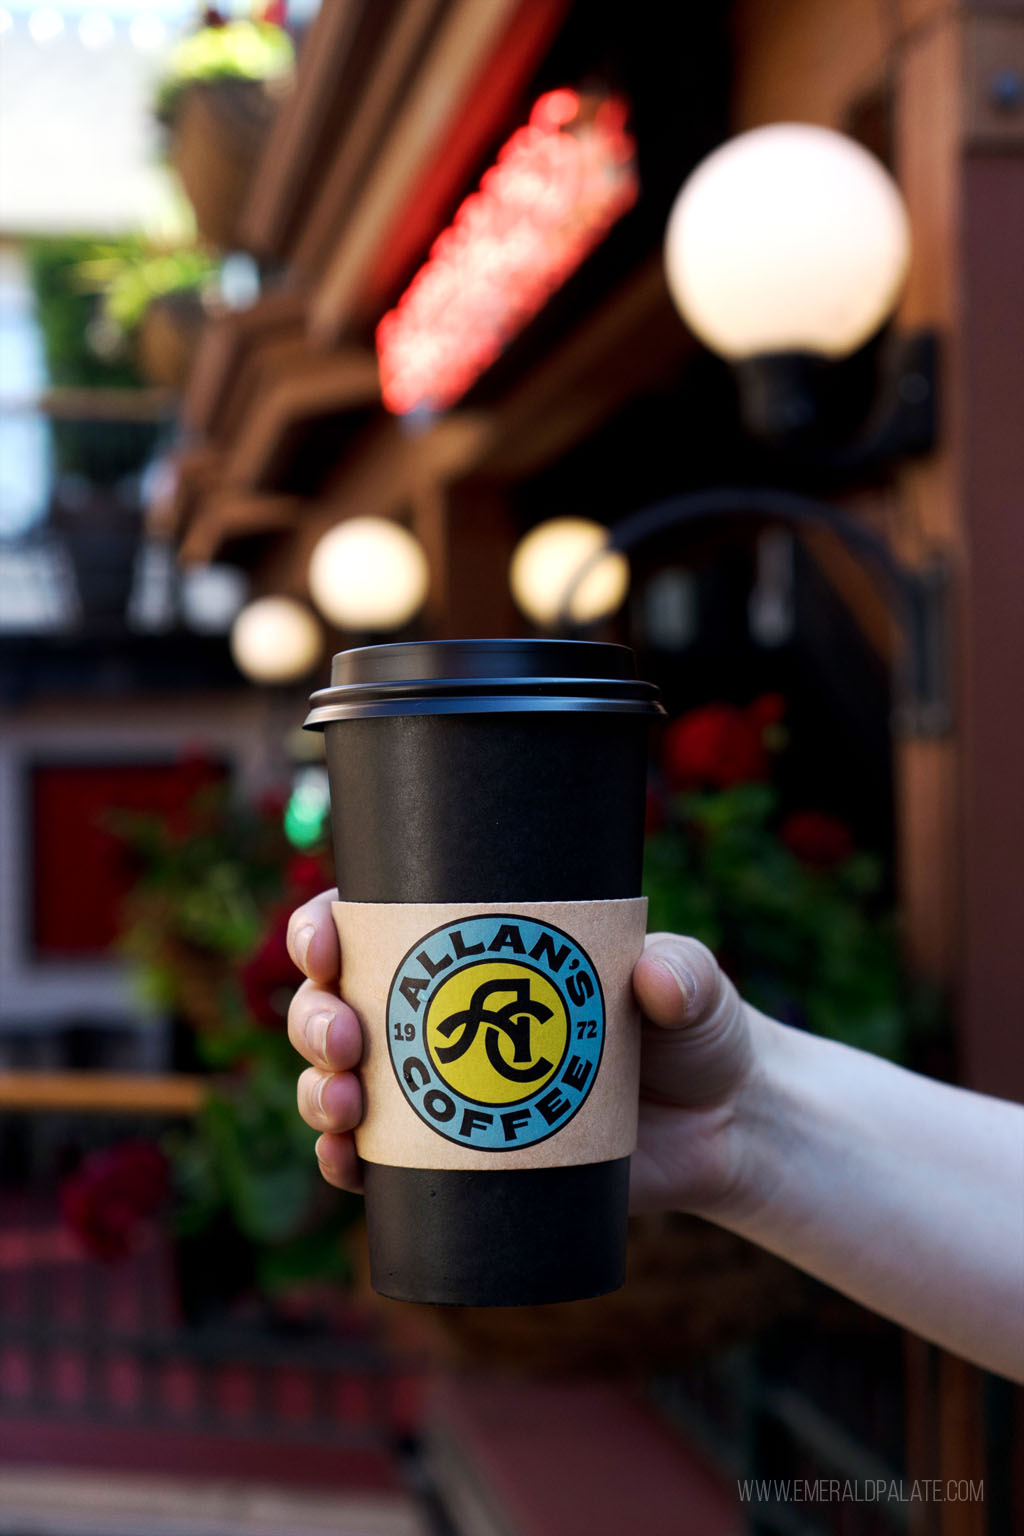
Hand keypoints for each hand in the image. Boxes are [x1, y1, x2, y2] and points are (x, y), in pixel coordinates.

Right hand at [286, 892, 763, 1217]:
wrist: (719, 1132)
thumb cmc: (696, 1034)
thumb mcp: (697, 989)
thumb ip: (687, 975)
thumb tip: (655, 978)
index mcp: (478, 948)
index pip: (374, 922)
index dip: (324, 927)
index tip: (324, 941)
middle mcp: (442, 1014)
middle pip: (336, 1003)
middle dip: (313, 1017)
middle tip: (342, 1039)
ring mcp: (443, 1089)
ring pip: (339, 1080)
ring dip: (315, 1089)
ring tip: (342, 1105)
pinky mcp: (458, 1157)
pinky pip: (374, 1161)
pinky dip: (342, 1161)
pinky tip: (344, 1162)